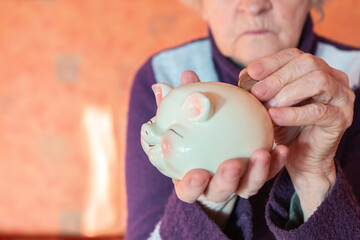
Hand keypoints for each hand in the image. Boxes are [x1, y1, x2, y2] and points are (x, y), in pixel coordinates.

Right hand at [172, 71, 287, 203]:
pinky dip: (275, 163)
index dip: (191, 186)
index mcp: (191, 180)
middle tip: (233, 164)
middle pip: (219, 192)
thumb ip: (180, 104)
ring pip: (247, 187)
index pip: (187, 190)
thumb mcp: (186, 119)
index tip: (198, 174)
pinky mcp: (257, 176)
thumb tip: (176, 79)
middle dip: (226, 181)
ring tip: (262, 153)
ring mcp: (237, 184)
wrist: (215, 146)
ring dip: (256, 172)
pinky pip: (268, 174)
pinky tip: (281, 147)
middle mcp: (214, 186)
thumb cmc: (196, 135)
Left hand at [247, 48, 354, 219]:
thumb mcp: (268, 103)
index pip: (293, 55)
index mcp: (315, 69)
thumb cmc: (284, 127)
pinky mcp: (341, 118)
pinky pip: (318, 111)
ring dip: (287, 92)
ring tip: (267, 106)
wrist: (299, 156)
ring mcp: (341, 97)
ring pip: (317, 81)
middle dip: (277, 77)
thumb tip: (243, 74)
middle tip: (256, 93)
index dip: (271, 62)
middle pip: (307, 63)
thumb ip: (260, 88)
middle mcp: (333, 78)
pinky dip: (293, 113)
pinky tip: (275, 116)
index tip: (251, 72)